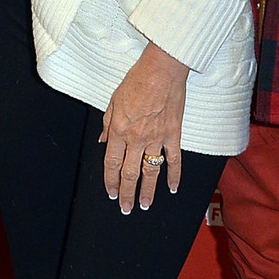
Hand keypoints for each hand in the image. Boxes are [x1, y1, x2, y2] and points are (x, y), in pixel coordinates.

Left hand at [100, 41, 190, 213]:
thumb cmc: (136, 81)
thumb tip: (104, 142)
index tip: (111, 193)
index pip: (112, 163)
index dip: (110, 180)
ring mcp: (157, 138)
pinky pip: (174, 159)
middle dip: (127, 193)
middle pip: (130, 173)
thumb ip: (107, 123)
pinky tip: (173, 188)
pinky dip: (174, 175)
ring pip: (151, 171)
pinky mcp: (174, 134)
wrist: (162, 70)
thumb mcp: (113, 100)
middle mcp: (137, 138)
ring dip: (148, 191)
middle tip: (126, 208)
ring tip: (145, 205)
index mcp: (119, 130)